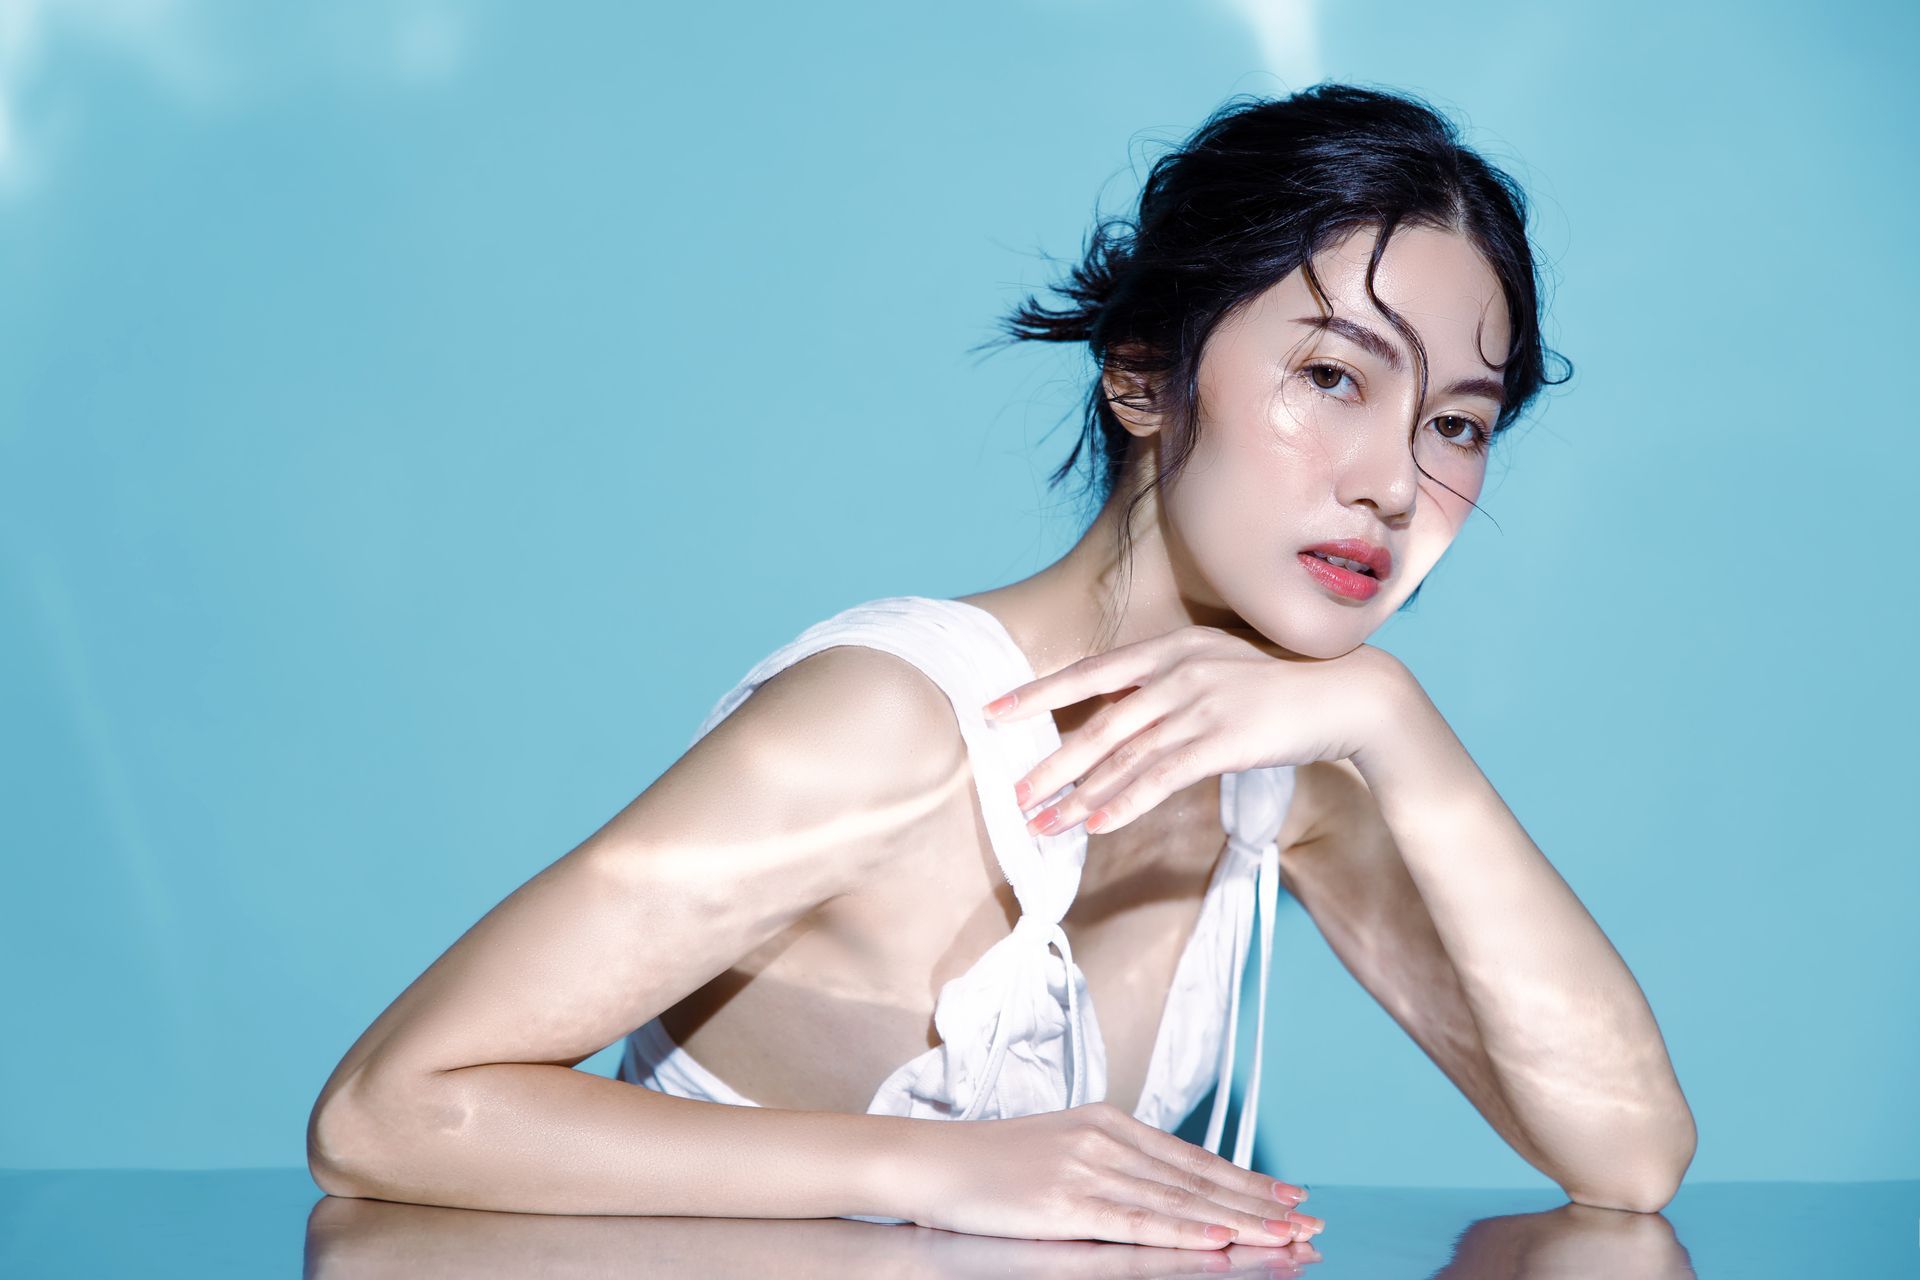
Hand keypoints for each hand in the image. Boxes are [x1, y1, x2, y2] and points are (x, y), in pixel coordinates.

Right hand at [899, 1100, 1323, 1248]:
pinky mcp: (1067, 1203)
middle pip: (1197, 1180)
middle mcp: (1106, 1139)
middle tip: (1308, 1222)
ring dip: (1238, 1224)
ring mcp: (1088, 1170)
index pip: (1192, 1159)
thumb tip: (1164, 1187)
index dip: (1245, 1181)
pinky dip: (1185, 1235)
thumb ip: (1113, 1162)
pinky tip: (1219, 1244)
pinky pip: (1138, 1223)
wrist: (931, 1160)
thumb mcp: (1061, 1147)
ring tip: (1284, 1238)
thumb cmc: (990, 1162)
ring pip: (1180, 1204)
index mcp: (1108, 1122)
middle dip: (1259, 1206)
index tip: (1289, 1197)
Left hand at [982, 624, 1405, 834]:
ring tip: (1043, 824)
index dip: (1038, 693)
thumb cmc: (1279, 686)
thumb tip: (1123, 712)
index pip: (1090, 672)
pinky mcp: (1224, 740)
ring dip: (1078, 795)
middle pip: (1097, 722)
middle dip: (1050, 762)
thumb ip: (1169, 683)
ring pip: (1123, 756)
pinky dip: (1124, 803)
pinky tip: (1096, 826)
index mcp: (1170, 648)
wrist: (1348, 694)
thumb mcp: (1216, 668)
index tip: (993, 711)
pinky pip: (1161, 777)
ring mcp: (1201, 704)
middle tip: (1012, 792)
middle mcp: (1178, 671)